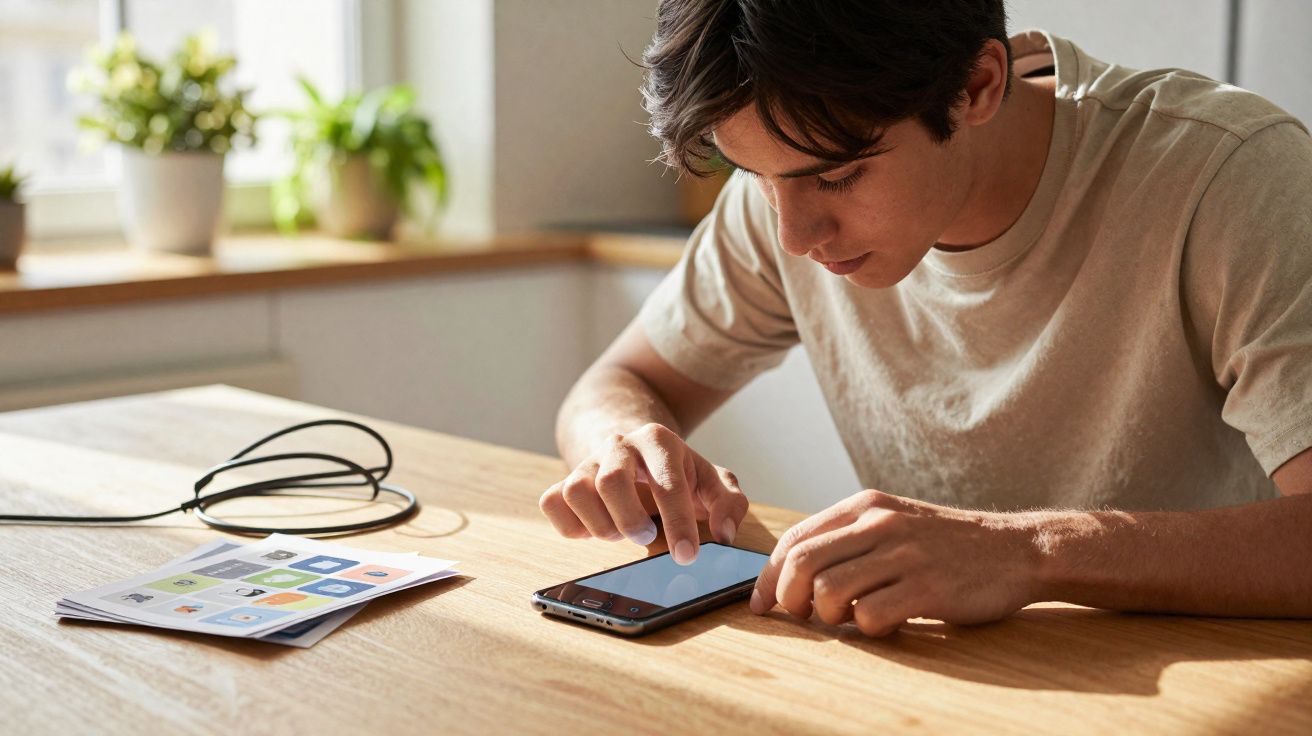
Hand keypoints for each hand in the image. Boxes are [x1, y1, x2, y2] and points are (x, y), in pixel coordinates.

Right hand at [539, 423, 747, 564]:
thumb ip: (729, 504)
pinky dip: (571, 525)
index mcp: (658, 441)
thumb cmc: (677, 472)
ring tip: (622, 531)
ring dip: (600, 524)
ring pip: (575, 491)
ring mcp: (586, 462)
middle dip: (630, 520)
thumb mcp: (713, 482)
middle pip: (611, 480)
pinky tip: (595, 528)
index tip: (686, 556)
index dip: (678, 523)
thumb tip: (725, 534)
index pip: (666, 483)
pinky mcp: (563, 481)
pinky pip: (551, 502)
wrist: (635, 449)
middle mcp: (618, 445)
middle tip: (646, 537)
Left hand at [750, 490, 1041, 635]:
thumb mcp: (893, 522)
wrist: (1017, 549)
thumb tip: (790, 572)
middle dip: (789, 598)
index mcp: (864, 506)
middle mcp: (879, 523)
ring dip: (828, 616)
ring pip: (829, 591)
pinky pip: (871, 616)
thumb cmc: (947, 544)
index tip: (762, 604)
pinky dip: (867, 629)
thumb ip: (847, 538)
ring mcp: (904, 554)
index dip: (768, 576)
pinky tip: (886, 623)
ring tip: (850, 618)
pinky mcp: (928, 587)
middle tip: (803, 615)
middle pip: (801, 563)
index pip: (794, 538)